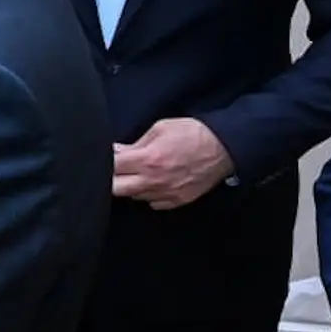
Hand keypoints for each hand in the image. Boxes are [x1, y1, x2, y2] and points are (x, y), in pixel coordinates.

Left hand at [112, 117, 233, 209]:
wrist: (224, 147)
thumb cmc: (192, 134)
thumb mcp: (160, 128)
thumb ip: (136, 143)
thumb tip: (116, 151)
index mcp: (148, 159)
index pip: (112, 167)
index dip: (106, 161)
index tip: (107, 157)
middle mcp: (154, 180)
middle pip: (116, 189)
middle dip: (111, 179)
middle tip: (116, 170)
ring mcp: (166, 193)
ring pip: (133, 197)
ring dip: (130, 186)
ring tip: (136, 173)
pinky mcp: (177, 201)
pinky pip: (152, 203)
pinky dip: (148, 194)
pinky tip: (152, 183)